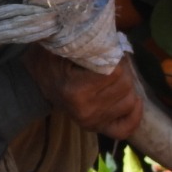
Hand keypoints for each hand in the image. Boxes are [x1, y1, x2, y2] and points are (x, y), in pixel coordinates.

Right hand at [24, 49, 143, 138]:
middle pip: (125, 86)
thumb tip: (113, 42)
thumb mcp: (64, 47)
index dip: (116, 59)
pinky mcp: (97, 128)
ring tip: (116, 78)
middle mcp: (86, 110)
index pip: (116, 72)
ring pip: (130, 102)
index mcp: (77, 90)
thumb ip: (88, 45)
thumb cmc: (52, 60)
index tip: (108, 54)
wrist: (37, 82)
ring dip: (127, 87)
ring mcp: (92, 122)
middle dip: (123, 71)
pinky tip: (134, 101)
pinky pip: (126, 129)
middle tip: (113, 64)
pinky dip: (134, 115)